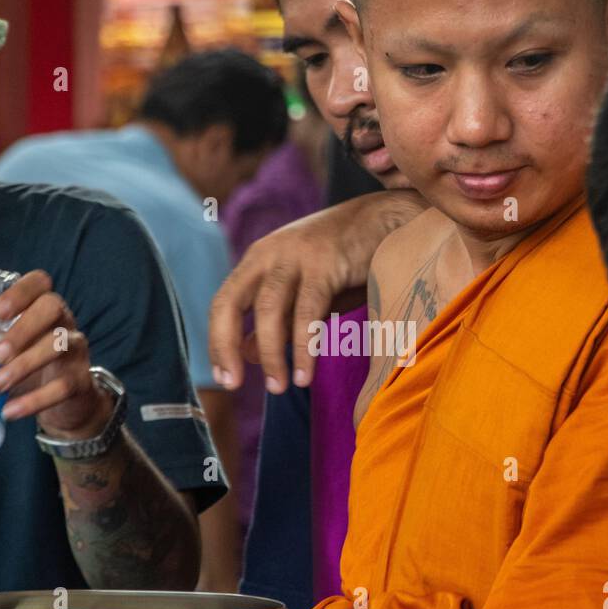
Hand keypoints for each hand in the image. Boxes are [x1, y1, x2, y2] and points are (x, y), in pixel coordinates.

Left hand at [0, 270, 111, 436]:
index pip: (40, 283)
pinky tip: (11, 410)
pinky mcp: (82, 380)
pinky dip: (34, 400)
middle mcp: (64, 322)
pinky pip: (63, 386)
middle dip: (22, 327)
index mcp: (43, 308)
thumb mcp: (7, 350)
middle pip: (52, 306)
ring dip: (23, 365)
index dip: (20, 292)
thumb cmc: (31, 367)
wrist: (68, 404)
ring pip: (59, 344)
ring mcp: (76, 350)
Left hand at [209, 192, 414, 392]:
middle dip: (224, 346)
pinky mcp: (324, 263)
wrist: (390, 220)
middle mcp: (268, 254)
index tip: (224, 378)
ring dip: (271, 354)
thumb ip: (277, 320)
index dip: (218, 342)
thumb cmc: (347, 260)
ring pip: (267, 310)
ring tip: (278, 388)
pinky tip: (305, 374)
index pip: (223, 303)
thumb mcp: (305, 292)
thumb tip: (246, 354)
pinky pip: (307, 312)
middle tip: (232, 385)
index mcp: (258, 259)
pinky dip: (303, 347)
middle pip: (229, 303)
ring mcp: (295, 256)